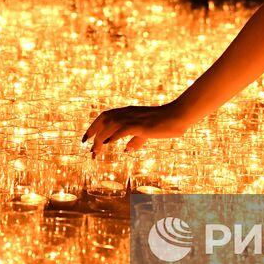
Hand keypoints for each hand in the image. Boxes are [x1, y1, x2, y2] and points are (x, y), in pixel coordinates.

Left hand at [83, 102, 197, 154]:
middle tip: (85, 144)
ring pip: (110, 124)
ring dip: (100, 138)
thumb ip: (136, 140)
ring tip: (96, 151)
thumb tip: (126, 150)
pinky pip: (123, 129)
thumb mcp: (147, 133)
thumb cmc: (165, 124)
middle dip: (92, 130)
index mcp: (128, 112)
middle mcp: (128, 113)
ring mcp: (134, 118)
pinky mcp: (140, 125)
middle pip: (104, 118)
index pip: (106, 116)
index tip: (86, 138)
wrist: (178, 116)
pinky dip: (114, 135)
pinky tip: (108, 143)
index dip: (94, 126)